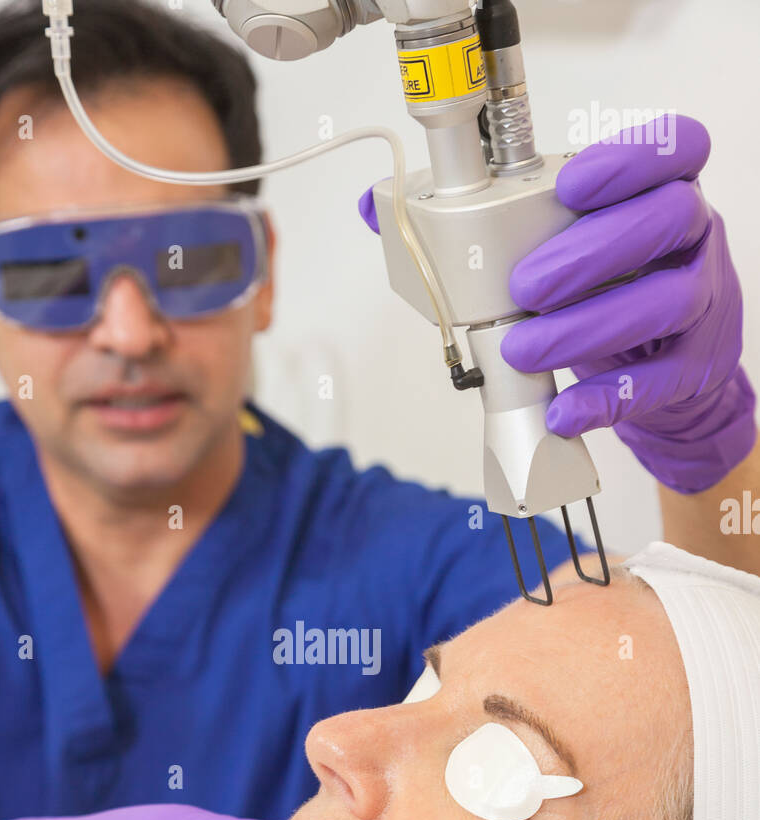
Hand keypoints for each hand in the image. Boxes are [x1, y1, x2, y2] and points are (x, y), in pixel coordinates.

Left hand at [357, 116, 756, 494]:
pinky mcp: (696, 364)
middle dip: (587, 252)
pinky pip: (658, 380)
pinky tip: (563, 410)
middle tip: (524, 286)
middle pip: (663, 221)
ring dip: (586, 327)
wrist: (662, 363)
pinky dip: (606, 397)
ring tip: (527, 348)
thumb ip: (471, 225)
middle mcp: (688, 235)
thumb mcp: (550, 244)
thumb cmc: (600, 288)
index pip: (668, 151)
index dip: (625, 160)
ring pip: (663, 301)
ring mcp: (701, 299)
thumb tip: (375, 209)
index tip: (569, 183)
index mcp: (656, 189)